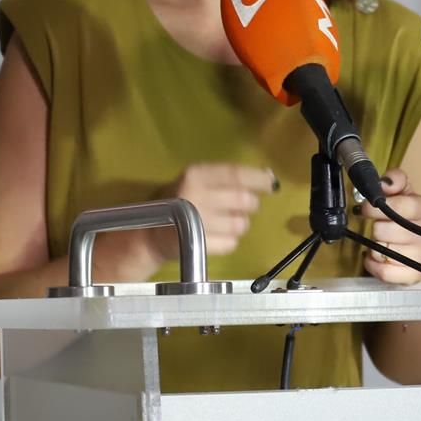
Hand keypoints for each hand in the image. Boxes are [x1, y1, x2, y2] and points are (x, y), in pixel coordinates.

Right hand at [155, 162, 276, 261]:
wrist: (149, 234)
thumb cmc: (177, 202)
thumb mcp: (195, 181)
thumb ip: (228, 178)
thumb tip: (268, 176)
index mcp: (195, 175)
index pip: (236, 175)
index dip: (259, 179)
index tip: (272, 183)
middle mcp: (197, 196)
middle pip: (244, 200)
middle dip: (249, 205)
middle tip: (242, 206)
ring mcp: (199, 223)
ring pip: (242, 224)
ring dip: (239, 224)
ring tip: (224, 222)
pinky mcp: (200, 245)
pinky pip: (232, 243)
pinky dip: (229, 240)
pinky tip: (216, 236)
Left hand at [360, 169, 420, 285]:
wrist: (419, 248)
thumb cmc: (406, 218)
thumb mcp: (402, 193)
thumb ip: (394, 180)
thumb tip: (386, 182)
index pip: (402, 207)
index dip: (378, 208)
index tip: (365, 208)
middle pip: (387, 230)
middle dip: (375, 228)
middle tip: (376, 227)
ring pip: (384, 251)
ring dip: (375, 247)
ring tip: (379, 242)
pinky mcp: (414, 275)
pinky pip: (385, 272)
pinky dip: (373, 265)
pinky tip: (374, 257)